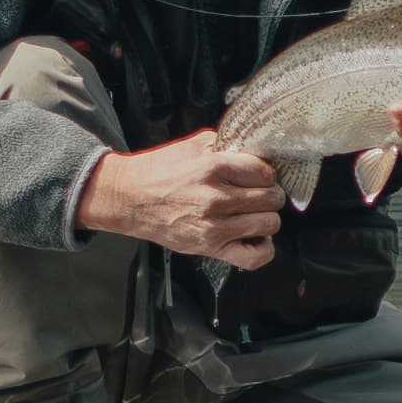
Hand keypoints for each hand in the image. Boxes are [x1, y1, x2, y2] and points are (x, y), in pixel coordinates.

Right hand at [76, 130, 285, 268]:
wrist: (129, 198)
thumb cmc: (158, 171)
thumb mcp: (193, 145)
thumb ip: (225, 145)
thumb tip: (253, 151)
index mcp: (214, 167)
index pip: (265, 172)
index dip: (266, 174)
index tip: (260, 177)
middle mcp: (217, 198)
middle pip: (272, 198)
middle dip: (270, 195)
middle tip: (259, 195)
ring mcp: (215, 226)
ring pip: (269, 224)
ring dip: (267, 218)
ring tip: (255, 214)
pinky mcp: (210, 247)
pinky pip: (254, 256)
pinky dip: (263, 248)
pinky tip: (255, 238)